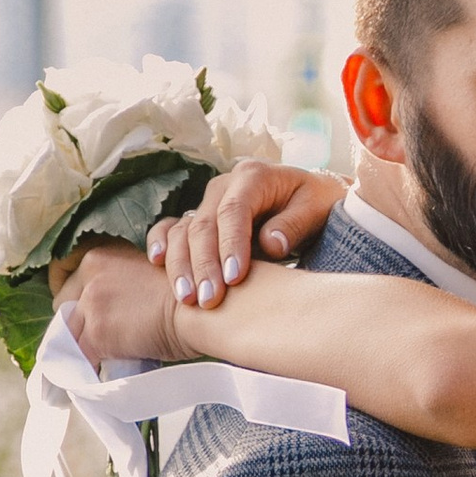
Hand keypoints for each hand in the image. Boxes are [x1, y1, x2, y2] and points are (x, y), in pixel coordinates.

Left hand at [54, 242, 184, 367]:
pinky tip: (102, 370)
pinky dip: (90, 365)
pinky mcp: (98, 333)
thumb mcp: (142, 276)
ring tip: (103, 356)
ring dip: (84, 346)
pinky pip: (81, 357)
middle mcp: (90, 274)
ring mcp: (92, 304)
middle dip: (78, 324)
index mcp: (99, 256)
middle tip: (99, 338)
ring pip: (70, 334)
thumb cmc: (187, 296)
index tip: (85, 318)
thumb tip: (107, 312)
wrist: (204, 311)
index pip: (69, 285)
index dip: (78, 304)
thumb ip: (117, 285)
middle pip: (63, 308)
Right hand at [150, 160, 341, 307]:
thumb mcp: (317, 208)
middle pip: (205, 224)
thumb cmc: (317, 204)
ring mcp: (208, 201)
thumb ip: (294, 224)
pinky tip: (158, 264)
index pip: (234, 211)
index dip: (231, 245)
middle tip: (209, 300)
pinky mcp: (200, 217)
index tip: (235, 279)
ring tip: (188, 298)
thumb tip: (270, 244)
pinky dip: (161, 242)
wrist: (311, 199)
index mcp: (254, 176)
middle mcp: (225, 185)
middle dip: (204, 264)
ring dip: (182, 264)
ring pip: (185, 230)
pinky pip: (171, 227)